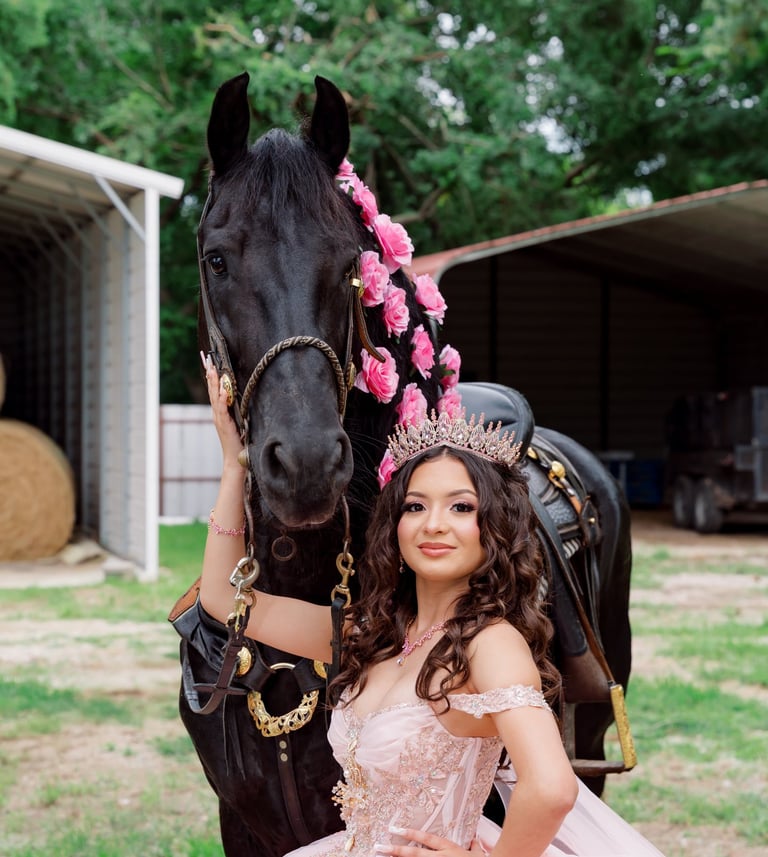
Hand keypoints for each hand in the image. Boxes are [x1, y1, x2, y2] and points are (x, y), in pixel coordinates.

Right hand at [200, 351, 243, 467]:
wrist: (235, 459)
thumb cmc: (238, 442)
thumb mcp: (238, 422)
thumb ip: (237, 411)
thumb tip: (242, 398)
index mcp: (220, 411)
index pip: (214, 390)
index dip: (212, 376)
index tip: (210, 361)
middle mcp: (217, 413)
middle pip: (212, 390)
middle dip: (210, 373)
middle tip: (207, 358)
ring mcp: (220, 418)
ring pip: (215, 396)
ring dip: (213, 382)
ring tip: (212, 368)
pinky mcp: (225, 424)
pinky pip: (222, 408)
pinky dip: (222, 398)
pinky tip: (222, 388)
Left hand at [375, 826, 487, 855]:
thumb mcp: (479, 854)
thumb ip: (475, 847)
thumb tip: (475, 841)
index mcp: (450, 849)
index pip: (427, 838)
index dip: (410, 833)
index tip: (394, 829)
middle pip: (415, 853)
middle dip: (396, 850)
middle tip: (379, 846)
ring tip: (385, 855)